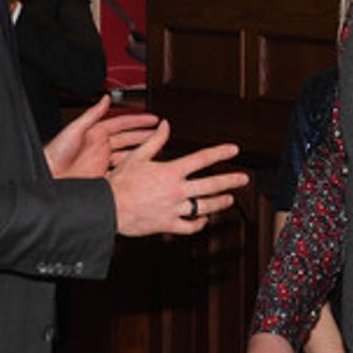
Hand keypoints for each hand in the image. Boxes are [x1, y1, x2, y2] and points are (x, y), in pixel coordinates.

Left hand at [44, 94, 158, 178]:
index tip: (153, 119)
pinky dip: (131, 172)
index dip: (138, 121)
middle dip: (144, 135)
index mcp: (96, 134)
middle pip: (128, 140)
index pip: (122, 124)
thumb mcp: (74, 129)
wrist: (48, 176)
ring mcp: (101, 163)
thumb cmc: (55, 153)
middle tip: (161, 133)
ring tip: (155, 151)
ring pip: (127, 156)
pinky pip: (120, 173)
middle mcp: (100, 148)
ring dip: (140, 153)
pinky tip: (140, 172)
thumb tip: (105, 98)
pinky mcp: (101, 177)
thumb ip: (91, 114)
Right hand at [105, 120, 246, 235]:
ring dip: (220, 203)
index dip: (220, 153)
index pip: (202, 159)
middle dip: (230, 181)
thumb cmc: (120, 183)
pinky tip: (203, 220)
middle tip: (243, 179)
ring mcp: (174, 209)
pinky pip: (189, 227)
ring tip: (229, 199)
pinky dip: (199, 224)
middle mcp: (176, 190)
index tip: (233, 150)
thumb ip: (155, 141)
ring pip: (204, 207)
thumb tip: (165, 125)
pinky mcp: (168, 224)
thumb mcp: (136, 156)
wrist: (108, 208)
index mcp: (170, 171)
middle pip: (211, 185)